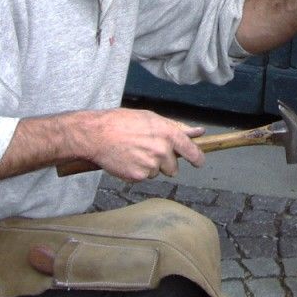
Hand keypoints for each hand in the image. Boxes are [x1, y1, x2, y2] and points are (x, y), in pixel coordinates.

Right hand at [65, 108, 205, 182]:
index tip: (199, 161)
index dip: (197, 158)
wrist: (97, 134)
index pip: (192, 151)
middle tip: (148, 151)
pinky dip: (136, 172)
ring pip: (157, 173)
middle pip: (173, 168)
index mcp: (168, 134)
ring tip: (134, 152)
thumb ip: (177, 128)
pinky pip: (143, 178)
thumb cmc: (122, 122)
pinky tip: (127, 159)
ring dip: (149, 167)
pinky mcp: (138, 176)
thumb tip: (198, 132)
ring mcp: (150, 165)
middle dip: (164, 163)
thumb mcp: (152, 118)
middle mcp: (162, 151)